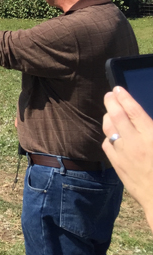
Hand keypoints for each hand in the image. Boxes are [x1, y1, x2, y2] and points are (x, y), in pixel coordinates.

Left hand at [103, 86, 152, 230]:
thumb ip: (151, 128)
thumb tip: (145, 121)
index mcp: (151, 136)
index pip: (132, 110)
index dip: (124, 97)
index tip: (118, 89)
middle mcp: (134, 143)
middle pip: (116, 115)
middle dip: (111, 102)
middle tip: (109, 95)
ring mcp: (123, 154)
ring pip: (108, 129)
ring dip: (107, 117)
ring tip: (110, 112)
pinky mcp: (117, 165)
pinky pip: (106, 145)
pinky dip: (108, 136)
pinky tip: (111, 134)